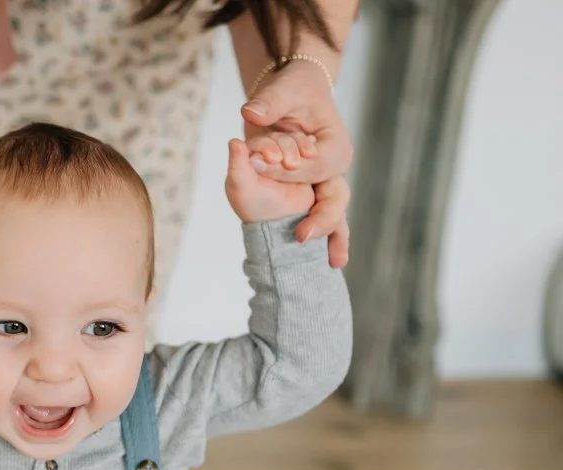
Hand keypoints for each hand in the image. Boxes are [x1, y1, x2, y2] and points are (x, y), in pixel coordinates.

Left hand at [225, 137, 313, 223]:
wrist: (282, 220)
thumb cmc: (257, 206)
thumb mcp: (242, 187)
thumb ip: (236, 164)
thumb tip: (233, 141)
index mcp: (248, 157)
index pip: (258, 141)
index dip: (266, 145)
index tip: (274, 158)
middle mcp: (265, 154)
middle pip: (277, 138)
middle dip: (286, 147)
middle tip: (291, 164)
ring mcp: (284, 155)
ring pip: (293, 139)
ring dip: (299, 146)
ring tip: (299, 163)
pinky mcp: (301, 159)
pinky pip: (306, 146)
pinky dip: (310, 146)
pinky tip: (312, 151)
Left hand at [242, 59, 352, 267]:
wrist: (294, 95)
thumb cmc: (291, 93)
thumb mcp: (280, 94)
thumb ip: (267, 104)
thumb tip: (248, 114)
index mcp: (335, 144)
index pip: (321, 166)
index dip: (301, 172)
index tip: (282, 173)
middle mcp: (334, 167)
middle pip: (335, 196)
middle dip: (322, 218)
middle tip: (301, 236)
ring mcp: (325, 182)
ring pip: (334, 213)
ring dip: (331, 236)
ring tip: (333, 262)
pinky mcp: (314, 193)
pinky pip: (326, 219)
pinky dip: (331, 239)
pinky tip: (333, 262)